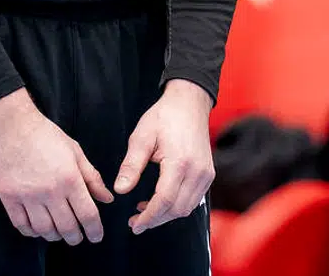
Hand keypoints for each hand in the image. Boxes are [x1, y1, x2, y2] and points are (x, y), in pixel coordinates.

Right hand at [0, 89, 113, 243]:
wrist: (12, 127)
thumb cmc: (46, 136)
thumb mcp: (75, 152)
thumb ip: (92, 178)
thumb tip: (107, 199)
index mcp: (69, 178)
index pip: (87, 214)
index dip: (94, 230)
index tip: (96, 236)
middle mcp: (49, 191)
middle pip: (66, 227)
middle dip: (75, 237)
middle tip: (78, 237)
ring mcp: (27, 196)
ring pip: (44, 230)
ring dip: (54, 236)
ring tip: (59, 232)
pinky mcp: (8, 198)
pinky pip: (22, 225)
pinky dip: (32, 232)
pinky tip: (38, 228)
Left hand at [114, 79, 214, 233]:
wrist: (189, 103)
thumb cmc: (164, 117)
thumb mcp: (141, 137)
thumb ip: (131, 166)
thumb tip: (120, 190)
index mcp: (180, 162)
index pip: (165, 201)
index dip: (149, 217)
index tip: (134, 225)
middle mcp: (198, 171)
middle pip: (177, 209)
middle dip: (155, 220)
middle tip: (135, 222)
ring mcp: (206, 173)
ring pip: (187, 208)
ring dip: (166, 215)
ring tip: (145, 212)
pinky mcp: (208, 174)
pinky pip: (194, 199)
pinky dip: (177, 206)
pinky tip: (161, 201)